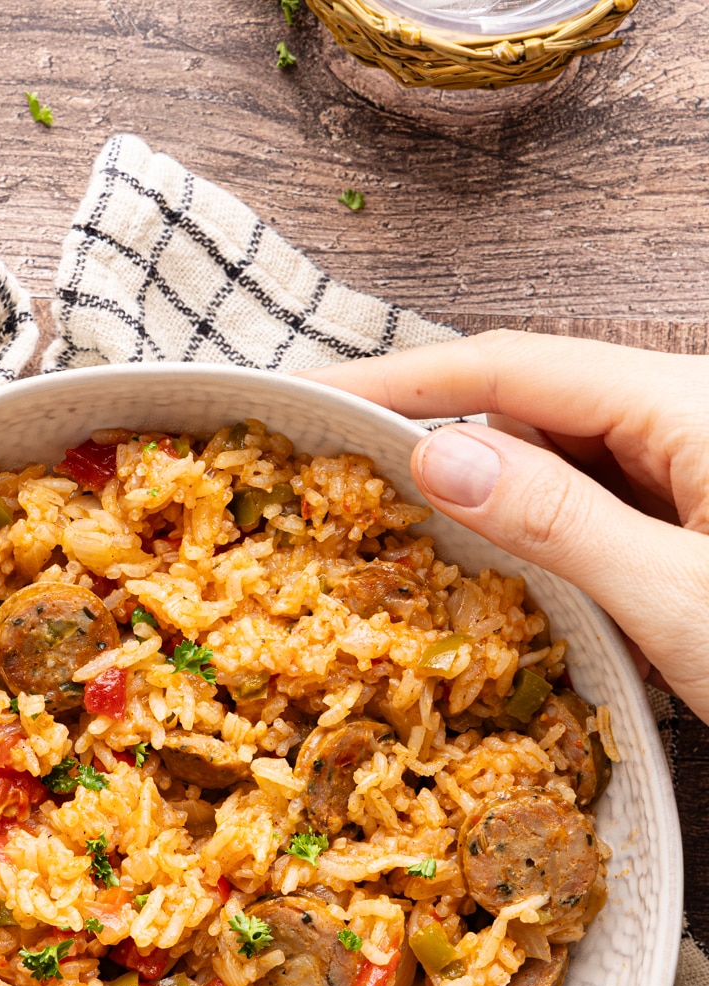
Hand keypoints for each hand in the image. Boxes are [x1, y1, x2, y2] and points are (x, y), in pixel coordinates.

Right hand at [303, 331, 708, 719]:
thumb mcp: (670, 593)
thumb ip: (555, 522)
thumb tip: (437, 464)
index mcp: (686, 402)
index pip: (512, 369)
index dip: (404, 381)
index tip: (316, 395)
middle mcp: (691, 415)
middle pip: (536, 416)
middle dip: (460, 471)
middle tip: (370, 516)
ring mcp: (700, 463)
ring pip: (569, 470)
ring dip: (520, 531)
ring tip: (484, 597)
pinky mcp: (702, 515)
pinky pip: (607, 513)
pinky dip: (570, 558)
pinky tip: (570, 615)